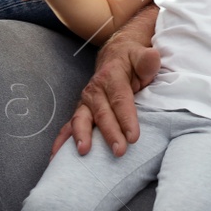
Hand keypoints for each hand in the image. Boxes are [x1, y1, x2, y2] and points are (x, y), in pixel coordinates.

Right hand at [51, 42, 160, 156]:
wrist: (115, 56)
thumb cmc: (131, 60)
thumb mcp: (141, 55)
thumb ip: (147, 60)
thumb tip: (152, 56)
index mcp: (112, 76)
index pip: (120, 99)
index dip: (126, 118)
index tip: (133, 137)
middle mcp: (95, 90)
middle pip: (102, 113)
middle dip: (109, 133)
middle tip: (119, 151)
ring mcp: (86, 102)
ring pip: (81, 119)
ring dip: (81, 136)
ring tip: (83, 152)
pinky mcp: (82, 111)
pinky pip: (70, 126)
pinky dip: (62, 140)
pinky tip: (57, 156)